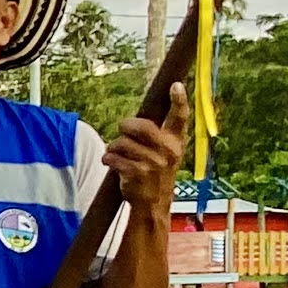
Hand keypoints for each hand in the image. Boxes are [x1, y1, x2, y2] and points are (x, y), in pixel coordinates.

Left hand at [104, 84, 189, 211]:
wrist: (153, 203)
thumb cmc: (155, 172)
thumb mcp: (165, 153)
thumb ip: (157, 135)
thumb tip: (137, 118)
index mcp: (176, 142)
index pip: (180, 117)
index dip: (179, 100)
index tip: (176, 85)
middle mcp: (168, 151)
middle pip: (138, 125)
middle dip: (125, 127)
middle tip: (123, 133)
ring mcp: (154, 163)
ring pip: (121, 142)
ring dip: (114, 148)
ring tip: (119, 156)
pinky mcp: (137, 173)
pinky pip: (112, 157)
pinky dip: (108, 160)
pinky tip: (113, 164)